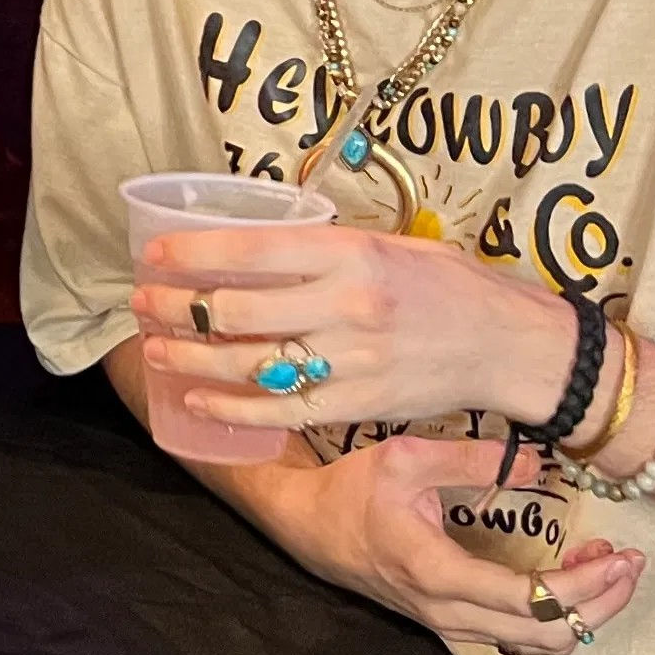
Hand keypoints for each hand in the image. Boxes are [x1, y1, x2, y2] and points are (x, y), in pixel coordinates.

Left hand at [128, 221, 583, 438]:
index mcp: (351, 254)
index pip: (251, 250)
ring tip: (157, 350)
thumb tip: (255, 246)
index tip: (153, 254)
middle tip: (143, 303)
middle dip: (177, 307)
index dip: (191, 253)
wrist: (511, 345)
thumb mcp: (389, 243)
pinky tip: (199, 402)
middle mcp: (346, 305)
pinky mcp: (359, 404)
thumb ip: (325, 247)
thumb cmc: (448, 285)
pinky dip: (233, 409)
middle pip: (236, 310)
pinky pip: (281, 411)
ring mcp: (352, 360)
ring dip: (191, 359)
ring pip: (249, 364)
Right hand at [272, 433, 644, 654]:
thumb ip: (470, 458)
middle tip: (630, 562)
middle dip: (600, 603)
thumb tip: (539, 464)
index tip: (619, 554)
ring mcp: (450, 626)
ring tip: (605, 567)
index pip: (530, 600)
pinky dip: (555, 617)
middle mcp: (448, 613)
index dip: (584, 585)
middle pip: (547, 634)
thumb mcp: (403, 457)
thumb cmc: (352, 490)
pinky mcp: (451, 625)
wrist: (307, 526)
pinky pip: (519, 638)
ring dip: (581, 612)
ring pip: (537, 645)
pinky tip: (568, 581)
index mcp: (438, 574)